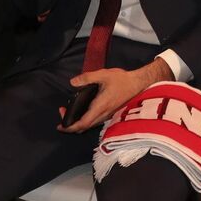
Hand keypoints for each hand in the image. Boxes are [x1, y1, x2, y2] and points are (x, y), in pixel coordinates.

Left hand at [57, 58, 173, 133]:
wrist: (139, 84)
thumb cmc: (122, 80)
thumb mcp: (103, 74)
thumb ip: (87, 78)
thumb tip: (72, 82)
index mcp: (100, 106)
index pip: (83, 123)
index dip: (70, 127)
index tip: (60, 125)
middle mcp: (103, 114)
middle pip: (84, 127)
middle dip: (71, 125)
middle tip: (62, 116)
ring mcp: (107, 115)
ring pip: (90, 125)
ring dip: (78, 122)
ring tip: (69, 113)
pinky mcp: (110, 113)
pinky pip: (95, 121)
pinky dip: (85, 119)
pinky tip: (82, 110)